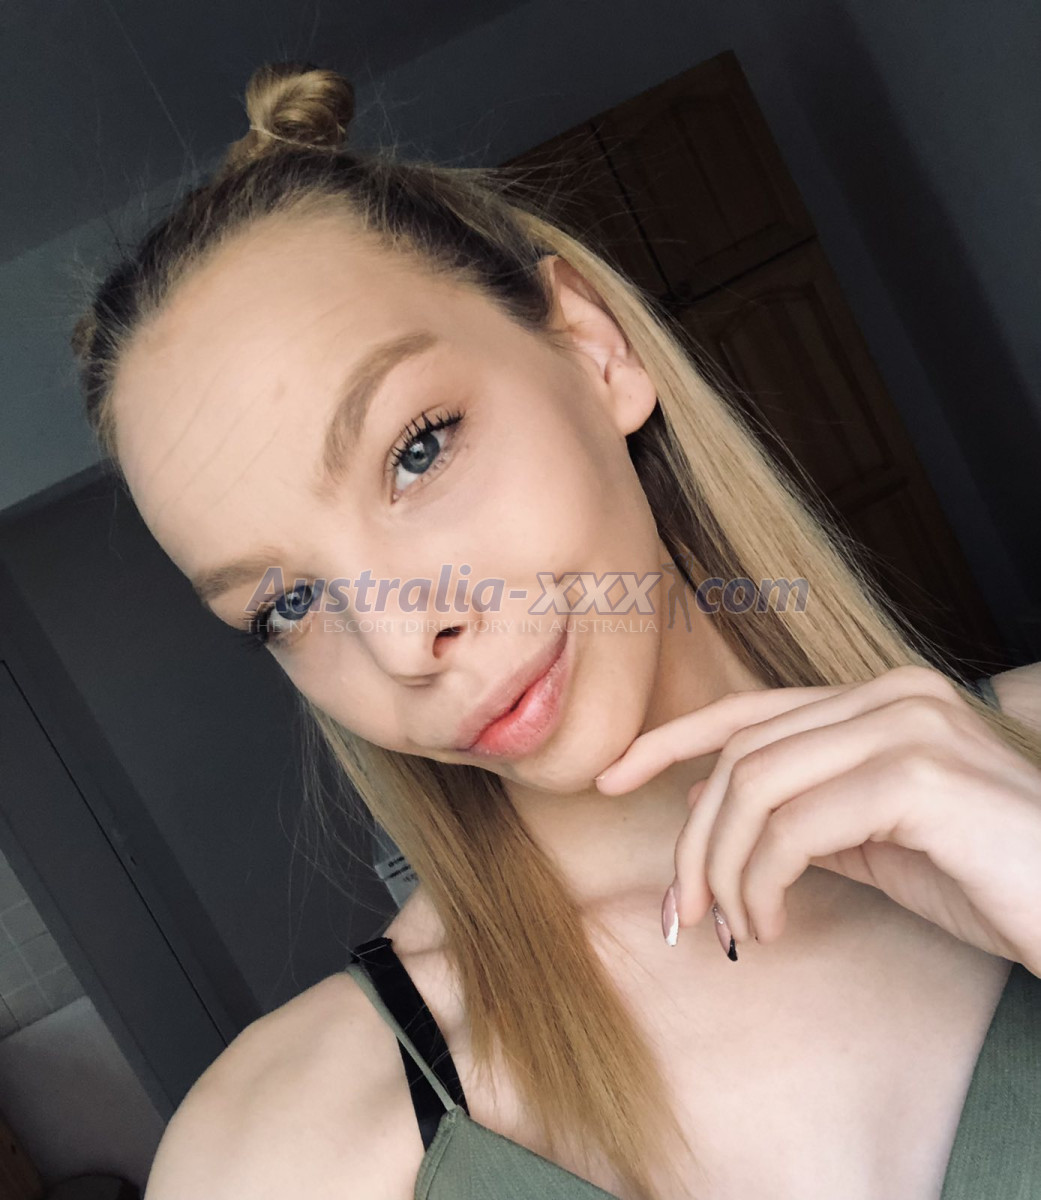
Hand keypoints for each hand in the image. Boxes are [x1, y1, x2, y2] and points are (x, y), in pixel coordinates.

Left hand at [594, 665, 1040, 973]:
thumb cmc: (989, 878)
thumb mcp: (879, 840)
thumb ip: (804, 811)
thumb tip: (712, 805)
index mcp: (879, 700)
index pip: (749, 710)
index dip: (669, 741)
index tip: (611, 778)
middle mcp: (891, 695)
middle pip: (741, 755)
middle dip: (695, 836)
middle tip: (685, 908)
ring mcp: (908, 727)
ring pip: (756, 787)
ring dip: (725, 866)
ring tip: (736, 925)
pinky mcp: (919, 778)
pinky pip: (795, 826)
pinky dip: (763, 880)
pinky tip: (773, 923)